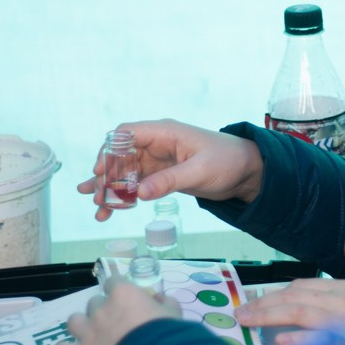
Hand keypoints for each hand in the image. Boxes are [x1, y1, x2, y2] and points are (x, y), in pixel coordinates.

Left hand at [54, 276, 181, 344]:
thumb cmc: (167, 335)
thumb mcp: (174, 314)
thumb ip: (165, 302)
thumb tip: (159, 300)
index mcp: (123, 294)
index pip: (113, 281)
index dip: (120, 290)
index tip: (128, 299)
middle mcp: (101, 309)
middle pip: (94, 302)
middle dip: (103, 310)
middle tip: (117, 323)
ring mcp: (88, 332)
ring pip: (74, 321)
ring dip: (82, 325)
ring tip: (93, 335)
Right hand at [77, 119, 263, 220]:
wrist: (247, 172)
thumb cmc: (228, 161)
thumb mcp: (200, 171)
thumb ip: (170, 181)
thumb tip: (140, 193)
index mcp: (166, 133)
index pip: (127, 135)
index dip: (109, 151)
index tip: (99, 172)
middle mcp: (158, 144)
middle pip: (121, 156)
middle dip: (106, 176)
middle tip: (97, 197)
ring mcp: (159, 161)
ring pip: (126, 173)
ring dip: (111, 189)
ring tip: (98, 208)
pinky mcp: (163, 176)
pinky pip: (137, 184)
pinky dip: (124, 196)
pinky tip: (110, 210)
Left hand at [235, 226, 344, 344]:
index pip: (304, 285)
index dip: (277, 293)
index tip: (257, 301)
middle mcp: (343, 300)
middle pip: (296, 296)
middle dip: (265, 303)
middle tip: (240, 312)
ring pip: (302, 312)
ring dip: (270, 315)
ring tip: (247, 321)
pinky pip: (322, 339)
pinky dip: (301, 339)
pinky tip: (281, 340)